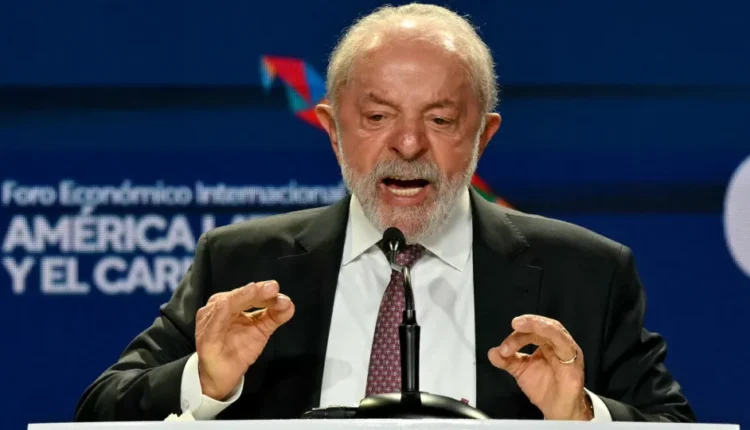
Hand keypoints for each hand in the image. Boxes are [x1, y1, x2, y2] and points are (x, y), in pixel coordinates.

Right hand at [195, 280, 294, 399]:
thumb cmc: (238, 349)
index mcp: (231, 302)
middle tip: (273, 287)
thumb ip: (275, 316)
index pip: (250, 294)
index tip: (279, 291)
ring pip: (226, 304)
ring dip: (241, 297)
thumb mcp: (261, 329)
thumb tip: (289, 304)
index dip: (265, 292)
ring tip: (254, 290)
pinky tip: (227, 305)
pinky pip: (213, 324)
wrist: (222, 375)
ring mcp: (210, 321)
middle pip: (239, 296)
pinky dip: (220, 313)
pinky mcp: (206, 338)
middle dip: (257, 291)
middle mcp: (217, 307)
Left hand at [488, 315, 592, 419]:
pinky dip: (553, 335)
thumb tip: (493, 353)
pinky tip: (541, 332)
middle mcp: (558, 345)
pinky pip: (566, 345)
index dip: (516, 336)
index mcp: (546, 344)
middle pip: (542, 327)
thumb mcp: (521, 371)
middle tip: (514, 326)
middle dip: (526, 326)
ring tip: (521, 325)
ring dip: (537, 325)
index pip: (531, 332)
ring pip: (555, 331)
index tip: (503, 349)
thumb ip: (507, 361)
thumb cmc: (545, 388)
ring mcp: (567, 352)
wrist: (557, 410)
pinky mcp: (573, 363)